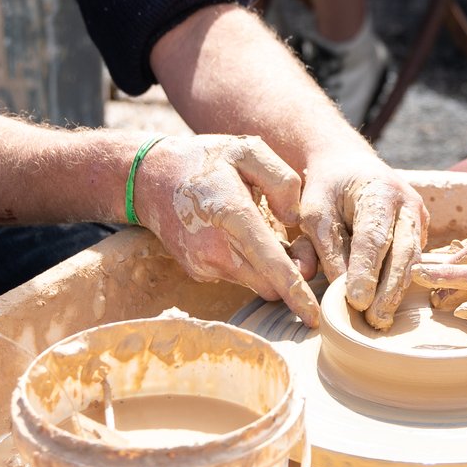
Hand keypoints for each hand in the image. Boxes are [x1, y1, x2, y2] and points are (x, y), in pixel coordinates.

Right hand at [130, 133, 319, 324]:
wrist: (151, 178)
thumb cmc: (206, 161)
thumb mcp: (248, 150)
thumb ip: (282, 181)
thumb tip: (292, 221)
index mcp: (232, 214)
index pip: (270, 264)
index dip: (296, 292)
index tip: (315, 317)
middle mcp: (215, 248)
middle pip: (269, 284)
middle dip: (291, 276)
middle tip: (297, 244)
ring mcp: (203, 264)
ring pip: (255, 281)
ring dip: (269, 268)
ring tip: (261, 228)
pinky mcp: (198, 271)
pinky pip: (237, 275)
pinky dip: (248, 263)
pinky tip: (238, 234)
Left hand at [295, 147, 427, 327]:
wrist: (349, 167)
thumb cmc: (328, 188)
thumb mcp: (314, 209)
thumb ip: (321, 244)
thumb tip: (329, 283)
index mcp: (380, 191)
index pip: (373, 236)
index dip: (366, 270)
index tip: (356, 300)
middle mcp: (408, 205)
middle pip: (403, 252)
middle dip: (389, 289)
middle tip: (373, 319)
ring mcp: (418, 219)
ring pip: (412, 261)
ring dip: (396, 293)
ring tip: (379, 321)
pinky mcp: (418, 234)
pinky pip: (413, 263)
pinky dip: (400, 286)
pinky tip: (386, 308)